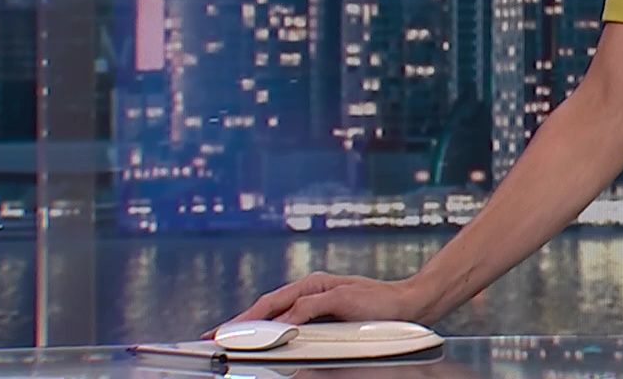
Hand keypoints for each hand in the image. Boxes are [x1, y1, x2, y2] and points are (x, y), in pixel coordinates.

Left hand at [201, 271, 434, 337]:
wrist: (408, 303)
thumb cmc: (374, 312)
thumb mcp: (335, 319)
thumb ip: (309, 323)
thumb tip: (282, 334)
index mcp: (309, 292)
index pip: (269, 307)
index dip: (242, 320)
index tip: (219, 334)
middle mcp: (312, 287)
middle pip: (267, 303)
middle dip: (239, 320)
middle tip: (215, 336)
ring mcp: (325, 289)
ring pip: (282, 302)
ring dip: (256, 319)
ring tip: (234, 334)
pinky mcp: (340, 294)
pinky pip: (307, 307)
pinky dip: (289, 318)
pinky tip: (274, 329)